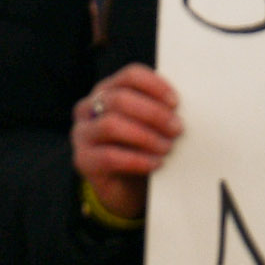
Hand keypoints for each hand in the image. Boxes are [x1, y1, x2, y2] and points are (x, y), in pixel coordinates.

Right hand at [71, 66, 184, 225]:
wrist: (127, 189)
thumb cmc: (142, 149)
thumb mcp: (150, 125)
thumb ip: (159, 110)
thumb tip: (182, 108)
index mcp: (108, 90)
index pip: (130, 76)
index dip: (154, 86)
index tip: (176, 103)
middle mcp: (89, 107)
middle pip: (119, 99)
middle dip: (153, 113)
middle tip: (177, 128)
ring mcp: (82, 133)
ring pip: (111, 125)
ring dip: (145, 136)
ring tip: (167, 147)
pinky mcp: (83, 159)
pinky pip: (109, 156)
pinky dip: (137, 159)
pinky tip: (156, 163)